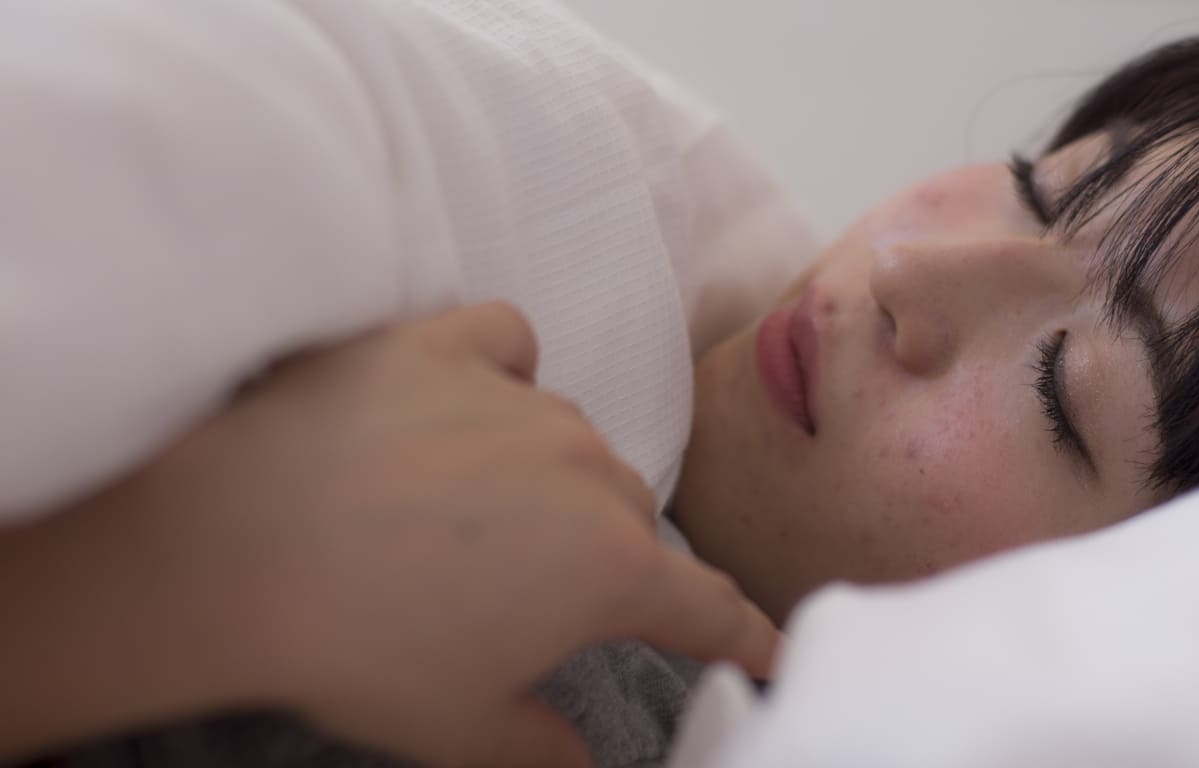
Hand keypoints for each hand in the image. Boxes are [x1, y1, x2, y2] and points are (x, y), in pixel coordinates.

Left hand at [133, 302, 776, 766]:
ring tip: (462, 512)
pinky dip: (502, 372)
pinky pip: (509, 344)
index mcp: (610, 570)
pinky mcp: (448, 343)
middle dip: (601, 557)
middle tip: (530, 592)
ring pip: (572, 439)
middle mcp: (589, 471)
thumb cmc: (353, 647)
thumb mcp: (462, 730)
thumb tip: (579, 766)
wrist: (227, 549)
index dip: (745, 633)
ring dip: (546, 476)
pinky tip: (464, 404)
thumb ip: (544, 750)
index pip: (707, 606)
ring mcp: (522, 399)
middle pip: (630, 516)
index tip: (769, 645)